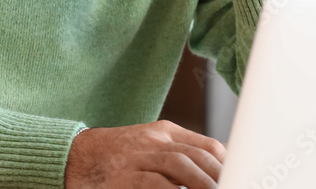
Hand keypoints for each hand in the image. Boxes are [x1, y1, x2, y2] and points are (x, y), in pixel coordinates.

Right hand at [64, 120, 225, 188]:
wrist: (73, 157)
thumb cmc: (117, 157)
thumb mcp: (149, 146)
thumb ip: (179, 153)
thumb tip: (217, 165)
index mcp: (163, 132)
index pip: (206, 145)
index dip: (227, 163)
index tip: (242, 175)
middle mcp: (153, 142)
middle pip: (196, 155)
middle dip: (219, 175)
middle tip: (235, 185)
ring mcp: (137, 159)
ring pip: (179, 165)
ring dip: (203, 183)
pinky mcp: (123, 178)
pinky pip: (154, 183)